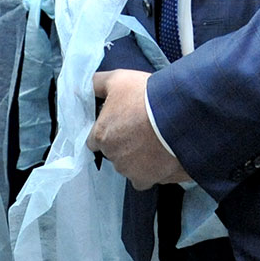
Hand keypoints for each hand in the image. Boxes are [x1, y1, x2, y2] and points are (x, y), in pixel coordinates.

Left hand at [88, 69, 189, 189]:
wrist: (180, 116)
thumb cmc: (146, 96)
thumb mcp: (118, 80)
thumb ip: (95, 85)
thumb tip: (79, 89)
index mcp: (101, 135)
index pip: (94, 139)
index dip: (107, 129)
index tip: (121, 121)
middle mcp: (112, 156)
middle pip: (113, 152)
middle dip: (123, 142)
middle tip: (140, 127)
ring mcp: (129, 171)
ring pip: (128, 166)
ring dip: (137, 156)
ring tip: (155, 140)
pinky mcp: (147, 180)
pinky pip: (143, 179)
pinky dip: (149, 171)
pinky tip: (159, 158)